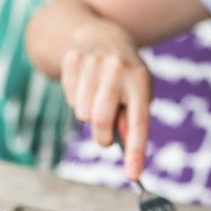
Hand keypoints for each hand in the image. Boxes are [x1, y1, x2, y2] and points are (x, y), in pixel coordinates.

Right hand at [61, 21, 151, 178]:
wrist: (103, 35)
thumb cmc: (126, 79)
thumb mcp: (138, 96)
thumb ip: (131, 121)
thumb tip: (122, 144)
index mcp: (140, 81)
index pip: (138, 122)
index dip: (135, 151)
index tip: (133, 175)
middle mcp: (117, 69)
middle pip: (101, 122)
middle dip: (102, 138)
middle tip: (106, 138)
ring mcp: (92, 62)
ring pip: (82, 114)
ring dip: (89, 116)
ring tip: (98, 99)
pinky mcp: (72, 60)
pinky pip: (70, 99)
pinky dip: (77, 100)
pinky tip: (86, 85)